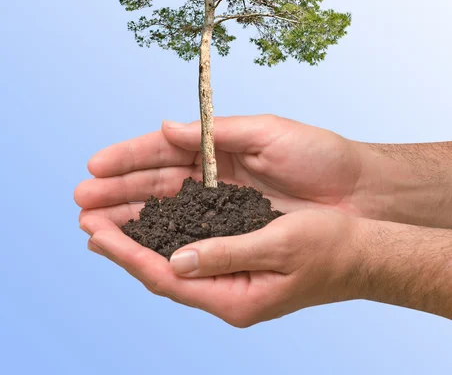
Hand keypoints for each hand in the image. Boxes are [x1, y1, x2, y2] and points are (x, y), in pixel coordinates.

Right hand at [75, 115, 366, 219]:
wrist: (359, 193)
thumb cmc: (318, 155)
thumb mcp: (268, 131)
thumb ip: (216, 131)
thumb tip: (165, 128)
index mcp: (218, 148)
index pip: (163, 151)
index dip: (128, 157)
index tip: (95, 165)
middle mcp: (213, 178)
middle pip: (155, 184)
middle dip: (117, 192)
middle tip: (81, 201)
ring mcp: (221, 208)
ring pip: (165, 213)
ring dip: (128, 217)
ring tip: (93, 224)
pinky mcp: (234, 235)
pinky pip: (191, 237)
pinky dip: (161, 240)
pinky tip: (134, 244)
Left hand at [79, 207, 359, 326]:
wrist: (363, 251)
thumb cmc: (330, 247)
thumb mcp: (280, 246)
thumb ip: (226, 255)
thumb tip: (175, 260)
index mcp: (236, 297)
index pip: (167, 277)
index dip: (128, 253)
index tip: (94, 231)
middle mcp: (228, 291)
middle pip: (161, 269)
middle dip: (122, 242)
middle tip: (86, 217)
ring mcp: (232, 276)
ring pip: (173, 256)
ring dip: (140, 234)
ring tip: (106, 215)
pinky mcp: (238, 257)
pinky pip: (192, 246)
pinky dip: (167, 229)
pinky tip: (152, 215)